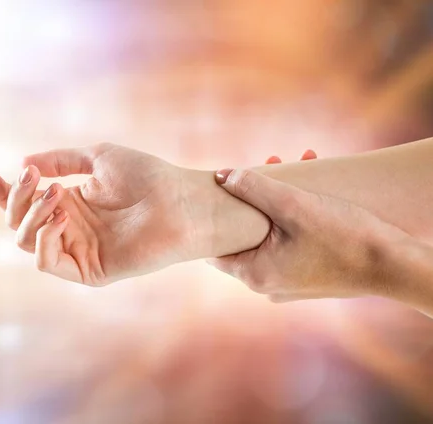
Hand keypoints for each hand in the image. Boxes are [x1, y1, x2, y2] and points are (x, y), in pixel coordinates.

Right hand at [0, 143, 199, 284]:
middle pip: (18, 222)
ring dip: (31, 215)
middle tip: (31, 178)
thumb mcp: (97, 158)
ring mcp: (77, 250)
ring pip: (27, 240)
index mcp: (69, 203)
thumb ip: (59, 161)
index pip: (24, 202)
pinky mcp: (89, 270)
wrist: (180, 201)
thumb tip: (23, 164)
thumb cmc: (147, 176)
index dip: (2, 191)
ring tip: (55, 193)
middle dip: (15, 199)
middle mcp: (69, 228)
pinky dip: (44, 239)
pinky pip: (48, 262)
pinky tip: (60, 217)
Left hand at [207, 166, 411, 302]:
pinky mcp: (308, 277)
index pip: (215, 248)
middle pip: (246, 236)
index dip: (217, 216)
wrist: (395, 266)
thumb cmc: (343, 237)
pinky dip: (297, 218)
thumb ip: (253, 188)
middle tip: (266, 167)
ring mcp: (288, 283)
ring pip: (271, 235)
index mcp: (254, 274)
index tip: (222, 190)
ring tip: (295, 165)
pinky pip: (291, 243)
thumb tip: (222, 176)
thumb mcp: (293, 205)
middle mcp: (267, 284)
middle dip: (255, 197)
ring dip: (279, 201)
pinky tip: (312, 188)